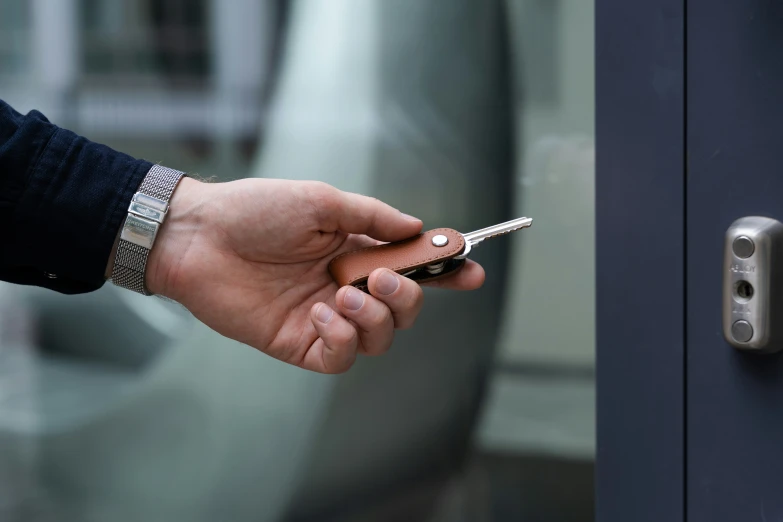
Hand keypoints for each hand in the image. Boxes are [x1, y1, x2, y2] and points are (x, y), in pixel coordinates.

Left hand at [144, 178, 483, 372]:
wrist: (199, 235)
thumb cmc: (256, 210)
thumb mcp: (321, 201)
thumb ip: (372, 217)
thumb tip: (418, 227)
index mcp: (355, 249)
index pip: (410, 265)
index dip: (444, 270)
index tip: (471, 270)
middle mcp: (346, 285)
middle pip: (404, 309)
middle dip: (408, 298)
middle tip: (384, 279)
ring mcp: (324, 316)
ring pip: (379, 338)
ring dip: (375, 320)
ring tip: (344, 295)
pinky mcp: (299, 341)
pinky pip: (341, 357)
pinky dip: (343, 338)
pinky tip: (321, 312)